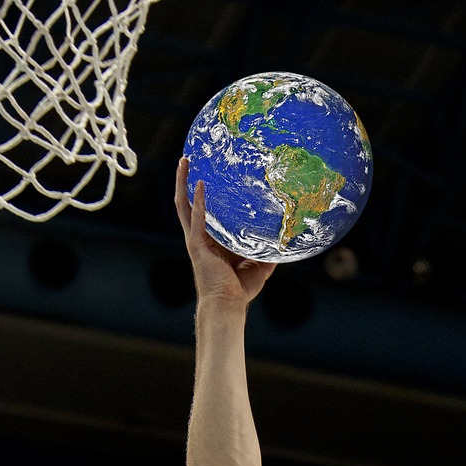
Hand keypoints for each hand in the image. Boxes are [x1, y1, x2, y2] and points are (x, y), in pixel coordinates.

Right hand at [174, 157, 275, 306]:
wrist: (227, 306)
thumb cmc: (238, 291)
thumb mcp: (258, 267)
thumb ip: (267, 254)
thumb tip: (283, 244)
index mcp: (213, 242)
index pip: (204, 213)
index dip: (203, 195)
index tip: (207, 175)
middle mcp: (200, 237)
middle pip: (187, 203)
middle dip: (185, 181)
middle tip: (187, 159)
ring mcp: (196, 241)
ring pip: (183, 206)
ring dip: (182, 183)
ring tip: (184, 162)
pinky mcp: (197, 246)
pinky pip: (195, 219)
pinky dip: (196, 202)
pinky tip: (199, 184)